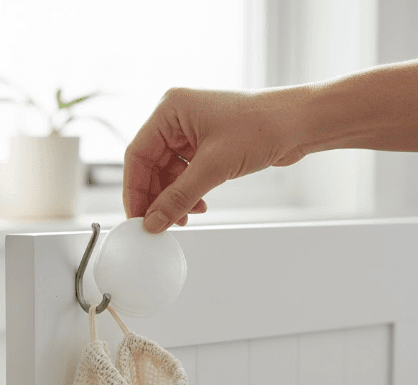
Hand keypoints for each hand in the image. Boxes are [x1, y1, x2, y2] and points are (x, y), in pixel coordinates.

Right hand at [123, 87, 306, 232]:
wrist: (301, 123)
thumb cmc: (263, 126)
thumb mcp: (214, 167)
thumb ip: (179, 197)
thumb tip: (153, 222)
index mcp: (169, 110)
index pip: (137, 155)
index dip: (134, 190)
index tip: (137, 217)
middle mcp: (176, 118)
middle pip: (150, 167)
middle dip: (156, 198)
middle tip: (158, 223)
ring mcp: (190, 131)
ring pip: (167, 174)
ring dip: (173, 198)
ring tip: (184, 217)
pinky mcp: (205, 145)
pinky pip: (184, 174)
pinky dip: (188, 193)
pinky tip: (198, 206)